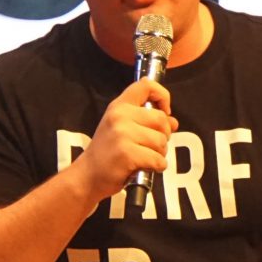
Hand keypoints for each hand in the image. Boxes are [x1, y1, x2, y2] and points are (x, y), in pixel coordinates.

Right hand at [73, 78, 175, 204]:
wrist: (87, 175)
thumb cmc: (107, 152)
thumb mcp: (122, 128)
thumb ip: (146, 120)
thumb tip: (173, 122)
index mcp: (119, 106)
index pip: (146, 85)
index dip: (163, 96)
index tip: (164, 112)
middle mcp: (120, 116)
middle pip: (161, 119)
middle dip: (164, 135)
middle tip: (153, 145)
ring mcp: (122, 134)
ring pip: (161, 141)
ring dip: (160, 153)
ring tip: (146, 157)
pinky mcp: (127, 154)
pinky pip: (157, 159)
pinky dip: (158, 166)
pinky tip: (146, 167)